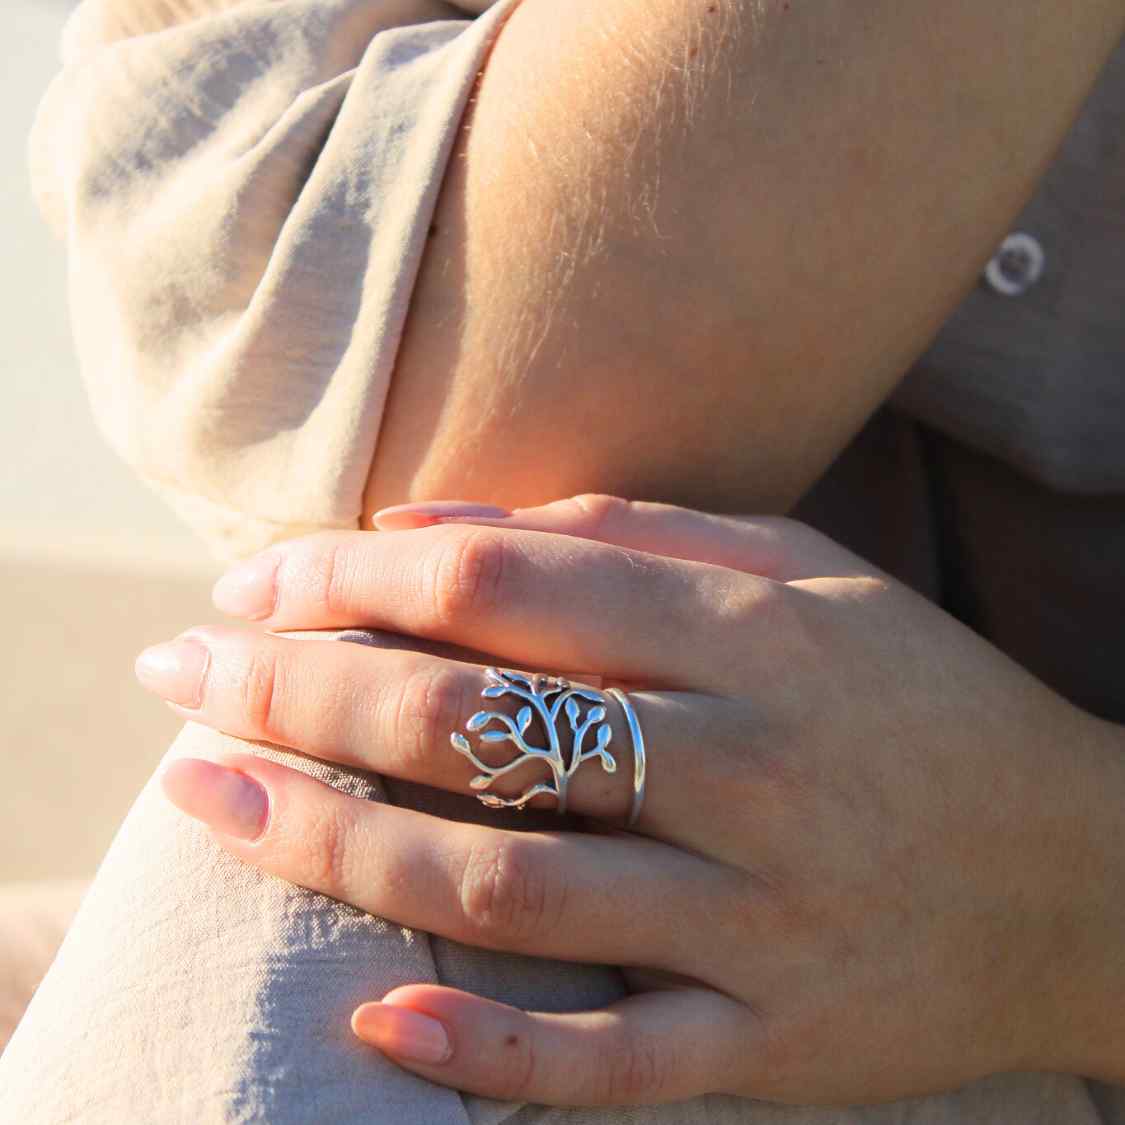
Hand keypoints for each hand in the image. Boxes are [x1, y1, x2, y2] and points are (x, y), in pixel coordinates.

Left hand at [136, 495, 1124, 1104]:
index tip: (251, 582)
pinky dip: (485, 1049)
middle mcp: (748, 772)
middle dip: (301, 695)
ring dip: (335, 844)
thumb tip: (437, 524)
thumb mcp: (798, 572)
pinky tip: (368, 1015)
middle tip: (180, 678)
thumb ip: (622, 532)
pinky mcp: (777, 1042)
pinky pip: (610, 1062)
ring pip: (509, 889)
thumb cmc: (913, 693)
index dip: (353, 577)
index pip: (504, 586)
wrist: (1076, 870)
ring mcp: (760, 921)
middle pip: (477, 732)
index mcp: (751, 635)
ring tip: (204, 801)